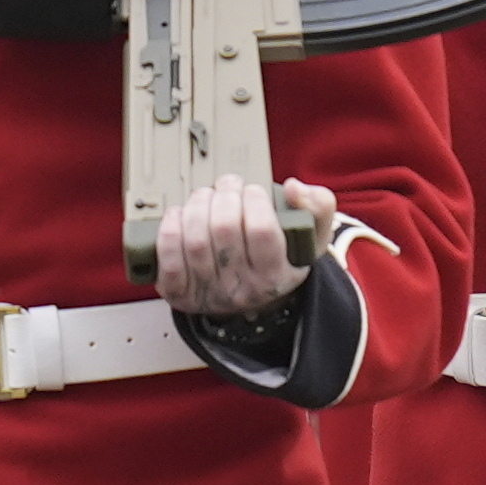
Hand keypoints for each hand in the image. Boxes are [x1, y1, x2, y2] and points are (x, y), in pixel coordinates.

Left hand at [157, 174, 321, 322]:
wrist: (257, 299)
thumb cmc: (283, 259)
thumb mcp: (312, 235)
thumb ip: (317, 206)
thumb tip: (293, 187)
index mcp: (277, 275)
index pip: (261, 230)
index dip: (254, 200)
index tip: (253, 190)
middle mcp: (243, 289)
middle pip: (224, 230)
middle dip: (223, 196)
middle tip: (227, 186)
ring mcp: (209, 294)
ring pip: (194, 241)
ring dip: (196, 206)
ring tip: (205, 196)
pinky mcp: (181, 294)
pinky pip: (168, 261)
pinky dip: (169, 231)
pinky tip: (178, 215)